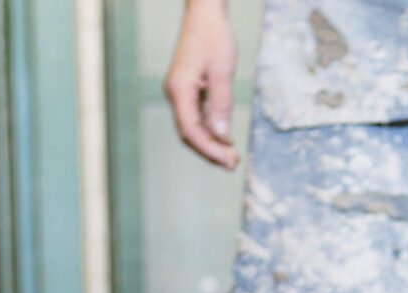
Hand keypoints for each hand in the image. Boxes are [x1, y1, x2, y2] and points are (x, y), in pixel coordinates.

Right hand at [164, 0, 238, 167]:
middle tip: (233, 163)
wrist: (204, 14)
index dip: (209, 150)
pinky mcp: (185, 89)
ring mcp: (178, 92)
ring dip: (210, 143)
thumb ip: (221, 105)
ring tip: (230, 155)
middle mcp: (174, 93)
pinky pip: (194, 116)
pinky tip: (223, 138)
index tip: (228, 162)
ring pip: (191, 127)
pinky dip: (208, 130)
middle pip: (188, 133)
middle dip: (210, 151)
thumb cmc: (213, 36)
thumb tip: (221, 137)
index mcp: (179, 89)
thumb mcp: (223, 71)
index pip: (190, 130)